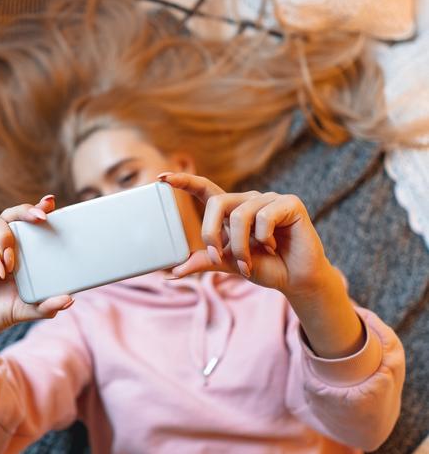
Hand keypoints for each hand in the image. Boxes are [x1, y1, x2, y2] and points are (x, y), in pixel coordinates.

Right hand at [0, 194, 73, 343]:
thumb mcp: (24, 310)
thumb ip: (46, 306)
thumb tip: (69, 300)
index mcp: (14, 250)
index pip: (26, 221)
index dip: (37, 208)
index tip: (50, 204)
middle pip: (9, 212)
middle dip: (25, 210)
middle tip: (40, 218)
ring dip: (5, 235)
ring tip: (12, 261)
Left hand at [157, 172, 365, 358]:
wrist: (297, 280)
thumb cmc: (264, 267)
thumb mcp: (229, 264)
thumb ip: (205, 261)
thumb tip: (172, 272)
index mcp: (232, 210)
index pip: (204, 189)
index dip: (183, 181)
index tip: (161, 178)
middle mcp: (249, 200)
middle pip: (216, 202)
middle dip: (211, 233)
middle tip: (219, 258)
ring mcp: (269, 199)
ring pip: (240, 215)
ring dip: (240, 246)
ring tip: (250, 262)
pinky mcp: (289, 203)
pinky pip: (265, 217)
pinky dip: (264, 239)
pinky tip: (275, 246)